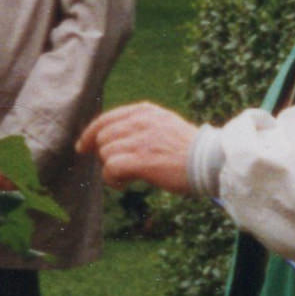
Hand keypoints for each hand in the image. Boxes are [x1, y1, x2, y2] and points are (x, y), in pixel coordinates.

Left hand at [77, 102, 199, 192]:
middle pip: (103, 137)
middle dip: (105, 155)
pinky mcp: (141, 159)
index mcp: (145, 111)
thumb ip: (138, 127)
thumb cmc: (189, 151)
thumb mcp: (164, 126)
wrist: (211, 162)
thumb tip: (107, 140)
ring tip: (129, 177)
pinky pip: (110, 168)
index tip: (83, 147)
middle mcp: (141, 121)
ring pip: (106, 153)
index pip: (106, 119)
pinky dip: (113, 179)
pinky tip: (125, 184)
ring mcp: (141, 139)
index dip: (90, 134)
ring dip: (111, 169)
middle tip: (118, 169)